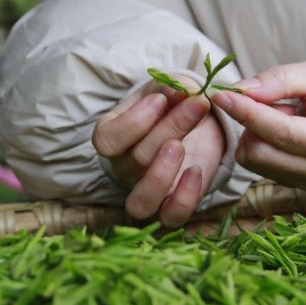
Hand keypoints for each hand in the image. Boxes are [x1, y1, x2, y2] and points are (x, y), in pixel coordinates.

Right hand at [92, 76, 224, 227]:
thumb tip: (181, 90)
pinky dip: (185, 198)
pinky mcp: (172, 206)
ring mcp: (146, 192)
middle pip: (137, 159)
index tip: (162, 98)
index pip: (107, 140)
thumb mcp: (168, 89)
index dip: (134, 121)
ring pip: (142, 202)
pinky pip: (172, 217)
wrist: (194, 124)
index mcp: (112, 137)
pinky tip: (197, 170)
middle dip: (171, 127)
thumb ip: (171, 87)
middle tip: (198, 103)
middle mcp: (124, 168)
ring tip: (182, 146)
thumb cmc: (171, 105)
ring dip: (163, 174)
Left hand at [209, 56, 305, 188]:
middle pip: (262, 153)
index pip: (282, 133)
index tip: (221, 94)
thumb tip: (241, 91)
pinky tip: (283, 127)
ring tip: (283, 111)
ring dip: (255, 131)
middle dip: (252, 121)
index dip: (248, 113)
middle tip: (270, 98)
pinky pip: (259, 165)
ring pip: (255, 161)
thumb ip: (280, 80)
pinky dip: (260, 142)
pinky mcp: (298, 183)